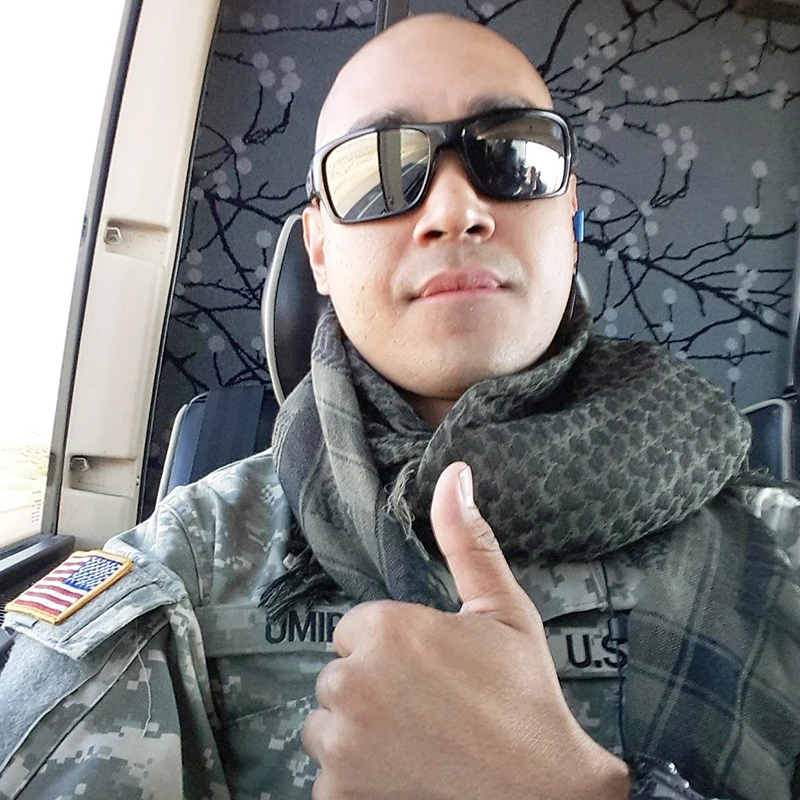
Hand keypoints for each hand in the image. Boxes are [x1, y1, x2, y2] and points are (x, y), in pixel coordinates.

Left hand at [302, 462, 630, 799]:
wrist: (542, 791)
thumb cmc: (524, 697)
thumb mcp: (504, 611)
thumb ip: (467, 542)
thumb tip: (454, 473)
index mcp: (386, 630)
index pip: (354, 630)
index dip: (391, 649)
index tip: (429, 669)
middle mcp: (353, 682)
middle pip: (337, 675)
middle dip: (370, 687)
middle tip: (425, 708)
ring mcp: (342, 745)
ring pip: (326, 724)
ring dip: (356, 733)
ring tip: (413, 742)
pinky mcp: (338, 795)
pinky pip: (326, 778)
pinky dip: (353, 781)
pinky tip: (399, 776)